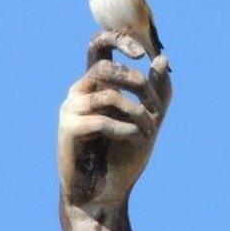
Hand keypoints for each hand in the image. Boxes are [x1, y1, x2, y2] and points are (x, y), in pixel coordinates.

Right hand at [58, 31, 171, 209]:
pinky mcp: (68, 128)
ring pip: (109, 94)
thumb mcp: (150, 121)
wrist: (106, 192)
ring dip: (137, 114)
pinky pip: (102, 120)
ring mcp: (71, 108)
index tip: (142, 54)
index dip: (117, 39)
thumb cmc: (124, 156)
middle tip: (153, 106)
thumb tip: (161, 59)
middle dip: (136, 82)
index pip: (98, 45)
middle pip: (105, 66)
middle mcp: (80, 91)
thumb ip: (158, 92)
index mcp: (96, 85)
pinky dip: (125, 130)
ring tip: (148, 133)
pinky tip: (134, 139)